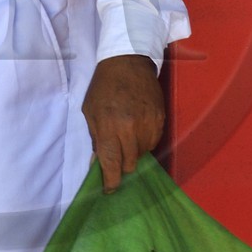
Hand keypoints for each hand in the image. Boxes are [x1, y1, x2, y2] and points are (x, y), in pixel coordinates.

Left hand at [82, 54, 164, 192]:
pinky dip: (144, 142)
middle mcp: (131, 128)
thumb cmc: (104, 87)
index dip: (111, 181)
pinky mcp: (160, 119)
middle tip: (115, 160)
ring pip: (143, 155)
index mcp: (109, 126)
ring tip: (126, 138)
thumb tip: (98, 163)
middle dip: (121, 167)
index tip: (109, 189)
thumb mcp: (90, 111)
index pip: (112, 163)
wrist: (128, 62)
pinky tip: (137, 130)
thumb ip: (95, 138)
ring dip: (133, 153)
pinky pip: (153, 142)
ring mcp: (148, 124)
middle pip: (130, 164)